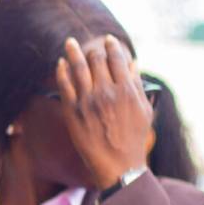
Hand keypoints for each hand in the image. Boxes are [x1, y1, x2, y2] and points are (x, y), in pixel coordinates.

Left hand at [54, 34, 150, 190]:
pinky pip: (64, 85)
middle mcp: (106, 92)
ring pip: (78, 68)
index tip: (107, 40)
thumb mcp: (143, 110)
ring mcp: (88, 101)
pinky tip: (60, 64)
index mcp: (126, 90)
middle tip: (89, 46)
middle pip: (96, 60)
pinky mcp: (72, 111)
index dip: (111, 46)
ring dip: (73, 52)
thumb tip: (133, 64)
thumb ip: (136, 85)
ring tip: (69, 43)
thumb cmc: (133, 138)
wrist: (118, 164)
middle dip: (93, 50)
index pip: (117, 59)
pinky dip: (62, 71)